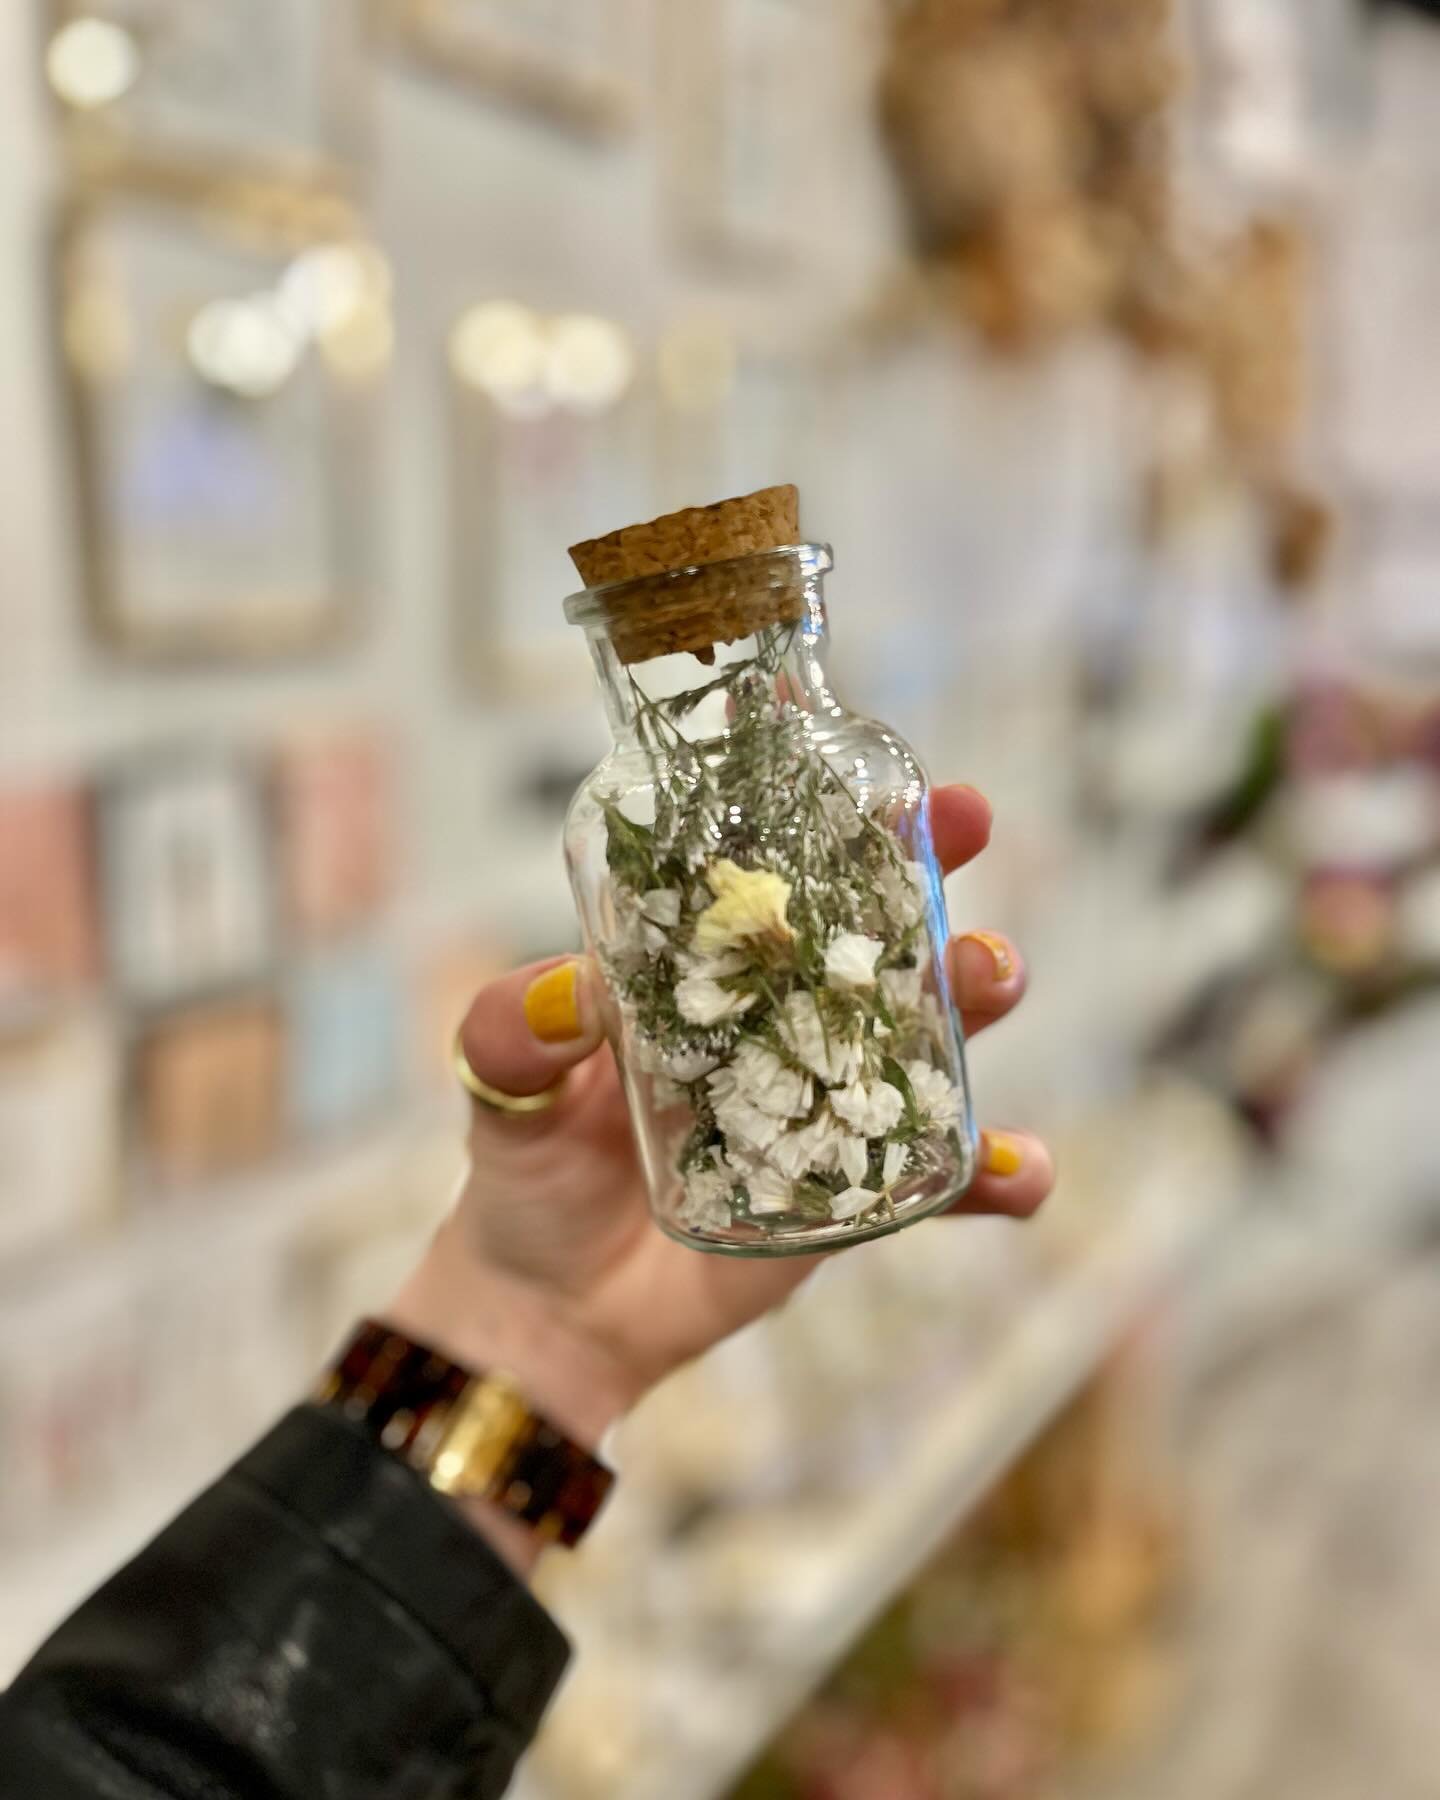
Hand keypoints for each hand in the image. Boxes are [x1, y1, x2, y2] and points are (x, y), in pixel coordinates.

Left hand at [387, 784, 1053, 1547]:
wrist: (552, 1309)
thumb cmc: (527, 1173)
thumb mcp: (502, 1090)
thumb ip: (515, 1035)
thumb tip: (567, 991)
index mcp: (706, 976)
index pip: (780, 877)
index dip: (838, 820)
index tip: (890, 772)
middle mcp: (780, 1024)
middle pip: (876, 940)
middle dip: (935, 880)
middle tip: (967, 838)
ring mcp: (824, 1106)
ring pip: (925, 1040)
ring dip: (975, 1001)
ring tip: (992, 982)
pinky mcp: (850, 1194)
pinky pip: (938, 1183)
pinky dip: (994, 1175)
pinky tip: (1022, 1172)